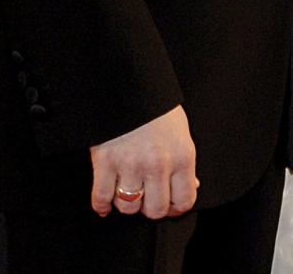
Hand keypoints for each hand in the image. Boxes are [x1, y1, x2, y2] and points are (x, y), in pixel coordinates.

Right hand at [90, 105, 197, 219]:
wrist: (128, 81)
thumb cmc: (155, 106)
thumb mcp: (180, 130)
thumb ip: (183, 161)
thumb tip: (190, 186)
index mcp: (181, 156)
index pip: (184, 201)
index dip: (176, 207)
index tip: (169, 204)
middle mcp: (158, 165)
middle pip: (155, 210)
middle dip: (150, 207)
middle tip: (146, 197)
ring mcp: (130, 165)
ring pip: (128, 208)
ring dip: (126, 204)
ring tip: (127, 191)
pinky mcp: (105, 162)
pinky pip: (101, 198)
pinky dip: (101, 205)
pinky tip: (105, 203)